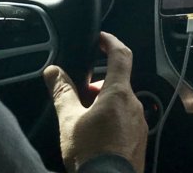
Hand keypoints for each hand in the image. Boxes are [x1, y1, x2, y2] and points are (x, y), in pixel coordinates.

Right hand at [44, 32, 147, 172]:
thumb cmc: (91, 154)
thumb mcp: (70, 120)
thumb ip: (62, 92)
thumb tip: (53, 71)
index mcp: (119, 94)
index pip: (121, 55)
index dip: (111, 41)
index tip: (101, 38)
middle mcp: (134, 105)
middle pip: (118, 82)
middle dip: (99, 84)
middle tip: (81, 94)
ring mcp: (139, 123)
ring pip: (122, 102)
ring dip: (104, 103)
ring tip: (85, 117)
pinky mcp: (139, 140)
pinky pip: (126, 120)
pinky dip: (112, 119)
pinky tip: (97, 134)